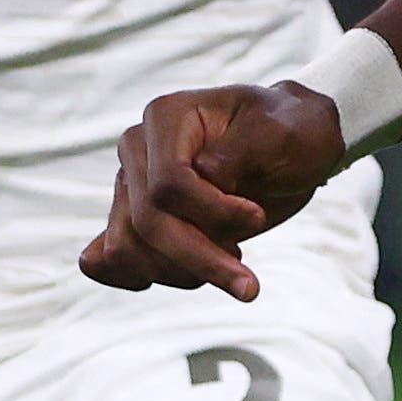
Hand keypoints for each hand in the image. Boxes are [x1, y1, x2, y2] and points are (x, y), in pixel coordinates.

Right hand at [84, 80, 346, 296]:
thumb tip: (203, 173)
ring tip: (229, 269)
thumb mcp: (281, 135)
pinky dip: (136, 277)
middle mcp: (138, 149)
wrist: (292, 149)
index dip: (212, 213)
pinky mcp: (134, 217)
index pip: (167, 184)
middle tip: (249, 284)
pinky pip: (108, 259)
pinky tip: (182, 278)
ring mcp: (130, 185)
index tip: (257, 218)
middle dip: (200, 259)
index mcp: (167, 116)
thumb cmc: (291, 134)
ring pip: (128, 248)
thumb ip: (240, 151)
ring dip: (181, 273)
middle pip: (147, 222)